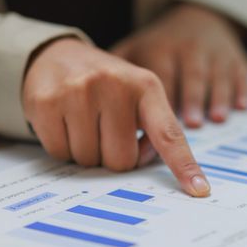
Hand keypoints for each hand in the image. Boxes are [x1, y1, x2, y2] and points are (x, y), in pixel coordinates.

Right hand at [22, 38, 209, 196]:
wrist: (57, 55)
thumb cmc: (107, 85)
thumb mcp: (138, 95)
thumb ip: (153, 128)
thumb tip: (145, 161)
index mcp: (146, 86)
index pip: (169, 134)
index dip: (184, 165)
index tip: (200, 190)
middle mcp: (114, 85)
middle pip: (121, 160)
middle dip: (113, 157)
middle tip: (105, 133)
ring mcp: (78, 92)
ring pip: (89, 160)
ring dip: (87, 152)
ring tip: (84, 123)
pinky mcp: (46, 102)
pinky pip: (59, 152)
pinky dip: (62, 147)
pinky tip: (63, 122)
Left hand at [111, 4, 246, 127]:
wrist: (199, 20)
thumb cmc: (159, 47)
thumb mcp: (133, 50)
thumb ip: (113, 75)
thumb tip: (89, 107)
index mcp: (159, 49)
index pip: (158, 76)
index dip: (159, 99)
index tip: (155, 125)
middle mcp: (188, 49)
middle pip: (189, 77)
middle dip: (189, 100)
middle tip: (187, 126)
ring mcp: (215, 54)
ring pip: (216, 76)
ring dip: (215, 98)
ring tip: (214, 119)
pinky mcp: (237, 60)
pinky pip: (241, 74)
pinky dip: (242, 90)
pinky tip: (241, 107)